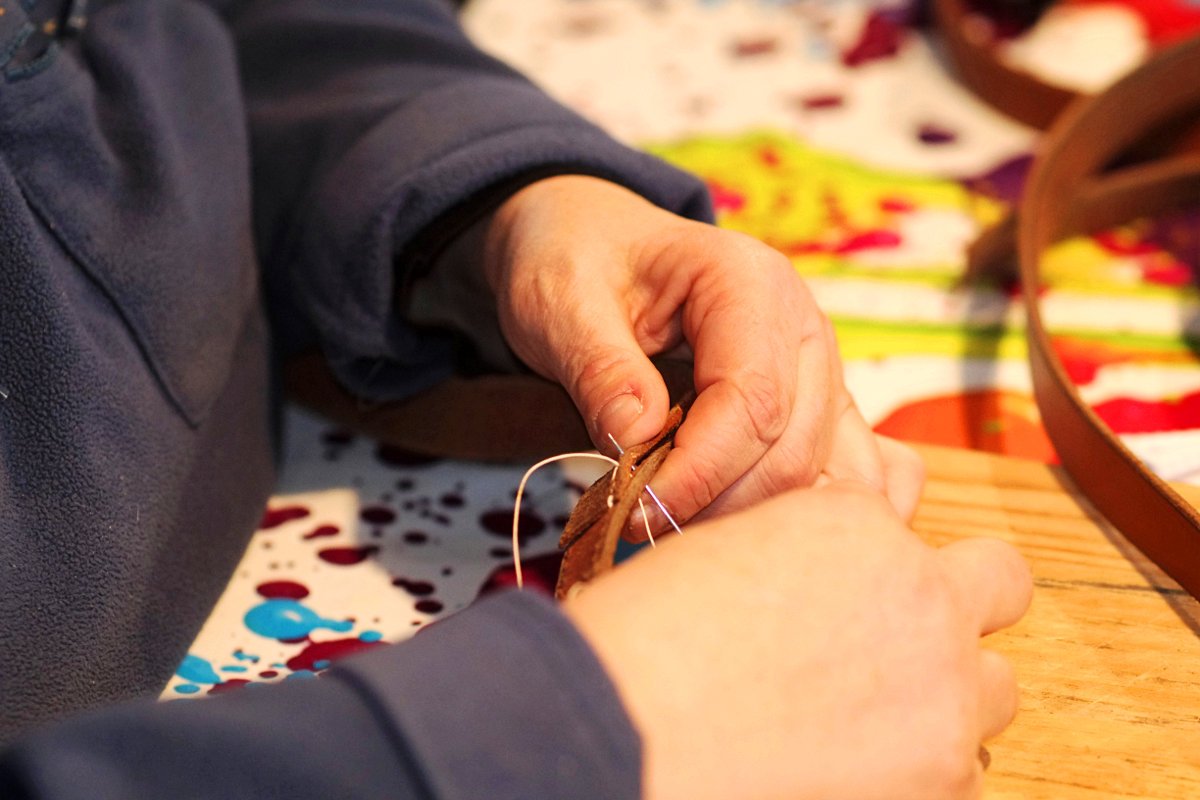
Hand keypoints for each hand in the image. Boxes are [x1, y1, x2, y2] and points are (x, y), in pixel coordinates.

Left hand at [484, 175, 885, 529]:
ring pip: (822, 473)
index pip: (751, 402)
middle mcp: (803, 326)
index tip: (634, 515)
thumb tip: (636, 437)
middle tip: (640, 530)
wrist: (592, 241)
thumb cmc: (577, 259)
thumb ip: (599, 366)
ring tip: (678, 534)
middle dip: (719, 506)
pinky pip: (848, 469)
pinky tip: (757, 537)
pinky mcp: (814, 405)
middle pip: (793, 449)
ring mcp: (818, 369)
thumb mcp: (561, 301)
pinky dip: (810, 511)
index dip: (697, 473)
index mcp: (749, 283)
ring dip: (754, 519)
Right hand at [564, 478, 1032, 799]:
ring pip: (996, 689)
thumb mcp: (722, 554)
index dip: (879, 559)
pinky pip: (966, 774)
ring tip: (869, 724)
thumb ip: (799, 550)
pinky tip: (851, 771)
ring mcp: (943, 690)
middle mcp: (920, 594)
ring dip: (948, 698)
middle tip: (904, 641)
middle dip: (961, 608)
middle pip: (1000, 583)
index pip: (908, 521)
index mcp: (855, 521)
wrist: (628, 727)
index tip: (853, 593)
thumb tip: (819, 583)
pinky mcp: (942, 778)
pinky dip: (922, 772)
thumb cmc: (647, 643)